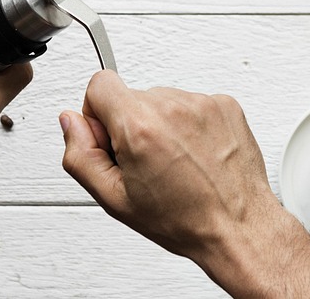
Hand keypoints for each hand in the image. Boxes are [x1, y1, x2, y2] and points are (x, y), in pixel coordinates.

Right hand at [60, 71, 309, 297]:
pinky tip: (196, 156)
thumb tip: (71, 122)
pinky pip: (192, 104)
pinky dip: (190, 125)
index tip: (112, 139)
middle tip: (147, 164)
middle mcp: (172, 106)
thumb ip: (81, 156)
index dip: (98, 113)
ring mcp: (202, 103)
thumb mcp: (115, 199)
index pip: (99, 84)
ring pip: (163, 101)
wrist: (238, 226)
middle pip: (132, 96)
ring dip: (162, 125)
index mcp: (140, 126)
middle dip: (131, 124)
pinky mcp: (225, 104)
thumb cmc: (184, 219)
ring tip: (176, 163)